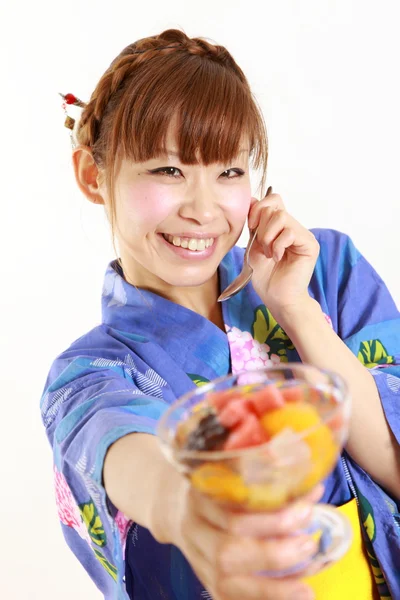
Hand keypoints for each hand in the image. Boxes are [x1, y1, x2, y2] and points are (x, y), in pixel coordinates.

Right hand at [163, 479, 322, 599]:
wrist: (176, 508)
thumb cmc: (214, 488)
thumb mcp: (227, 472)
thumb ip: (261, 477)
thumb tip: (311, 488)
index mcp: (199, 497)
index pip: (234, 513)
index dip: (272, 518)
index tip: (306, 511)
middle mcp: (194, 531)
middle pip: (228, 551)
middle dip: (273, 554)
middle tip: (309, 545)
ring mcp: (198, 561)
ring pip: (227, 584)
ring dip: (272, 588)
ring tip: (306, 587)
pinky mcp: (206, 583)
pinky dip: (265, 599)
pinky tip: (292, 594)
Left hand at [247, 191, 319, 321]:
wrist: (277, 298)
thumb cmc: (266, 277)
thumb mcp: (253, 246)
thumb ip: (254, 225)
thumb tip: (252, 200)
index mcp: (279, 227)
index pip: (272, 200)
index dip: (258, 209)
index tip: (252, 226)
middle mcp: (293, 227)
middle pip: (274, 207)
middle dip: (261, 227)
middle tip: (262, 247)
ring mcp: (303, 234)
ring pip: (281, 217)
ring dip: (268, 237)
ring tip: (269, 254)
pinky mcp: (309, 244)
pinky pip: (290, 232)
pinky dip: (278, 245)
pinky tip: (277, 258)